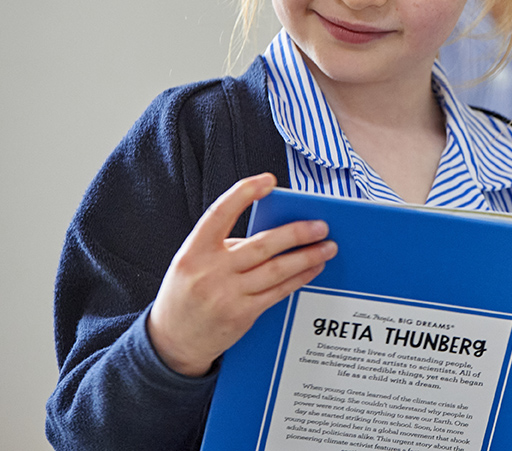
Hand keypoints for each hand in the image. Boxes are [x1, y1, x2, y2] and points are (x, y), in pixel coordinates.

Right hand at [147, 173, 336, 376]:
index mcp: (193, 251)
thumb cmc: (188, 293)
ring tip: (328, 246)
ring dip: (307, 256)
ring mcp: (226, 295)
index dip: (243, 194)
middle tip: (321, 225)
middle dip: (296, 233)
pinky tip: (314, 268)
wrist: (172, 341)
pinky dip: (300, 277)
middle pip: (261, 245)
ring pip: (276, 270)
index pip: (219, 214)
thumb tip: (275, 229)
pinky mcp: (241, 314)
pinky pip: (278, 291)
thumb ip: (226, 246)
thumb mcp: (194, 263)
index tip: (268, 181)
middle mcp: (209, 271)